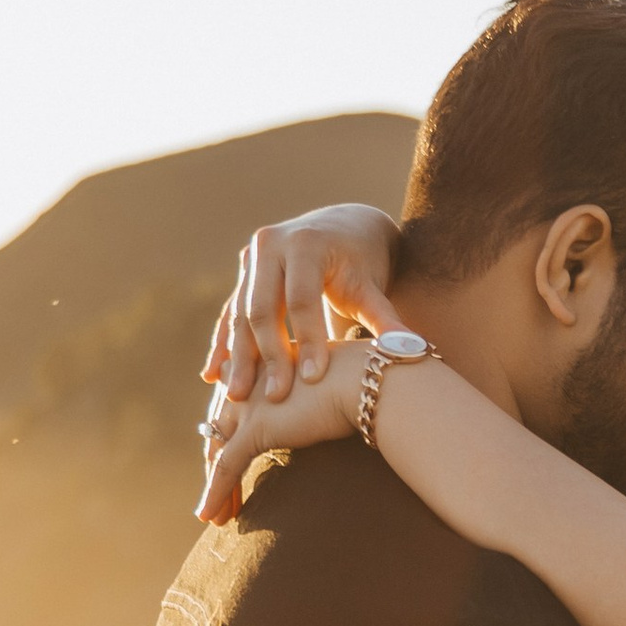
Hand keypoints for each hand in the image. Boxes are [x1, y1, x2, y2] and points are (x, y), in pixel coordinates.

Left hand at [198, 337, 369, 523]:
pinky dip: (215, 493)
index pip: (237, 404)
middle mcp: (249, 380)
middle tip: (222, 498)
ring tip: (216, 517)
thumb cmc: (366, 383)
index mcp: (266, 366)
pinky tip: (210, 516)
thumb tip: (332, 412)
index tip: (235, 462)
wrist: (370, 382)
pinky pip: (226, 466)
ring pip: (220, 451)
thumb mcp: (335, 388)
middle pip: (221, 429)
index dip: (232, 435)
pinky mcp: (255, 428)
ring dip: (217, 487)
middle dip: (218, 465)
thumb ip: (320, 398)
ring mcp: (249, 403)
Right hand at [202, 203, 403, 403]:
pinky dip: (223, 346)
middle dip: (267, 355)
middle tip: (272, 397)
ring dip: (237, 357)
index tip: (312, 379)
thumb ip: (386, 319)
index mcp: (306, 243)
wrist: (344, 227)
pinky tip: (212, 377)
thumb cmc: (363, 262)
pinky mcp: (242, 276)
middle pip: (263, 307)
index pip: (301, 298)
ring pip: (240, 313)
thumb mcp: (372, 287)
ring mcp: (251, 258)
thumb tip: (413, 352)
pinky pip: (229, 314)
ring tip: (236, 397)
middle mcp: (271, 245)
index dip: (306, 339)